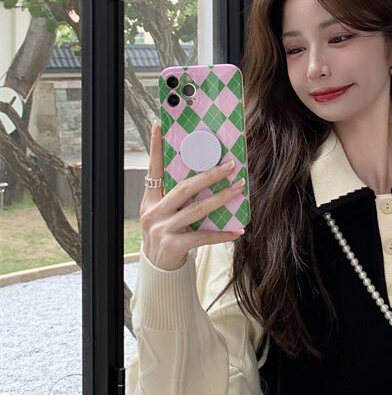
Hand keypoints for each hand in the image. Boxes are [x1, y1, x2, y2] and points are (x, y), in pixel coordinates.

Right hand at [139, 123, 245, 270]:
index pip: (153, 169)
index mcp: (150, 201)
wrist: (158, 269)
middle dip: (209, 175)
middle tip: (230, 166)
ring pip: (197, 210)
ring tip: (238, 189)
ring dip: (221, 198)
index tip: (158, 125)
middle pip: (184, 188)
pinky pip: (203, 237)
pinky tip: (237, 230)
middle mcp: (154, 213)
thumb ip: (177, 199)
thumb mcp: (164, 215)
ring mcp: (163, 229)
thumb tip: (205, 180)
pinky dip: (222, 234)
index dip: (155, 147)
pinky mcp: (174, 245)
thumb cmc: (166, 236)